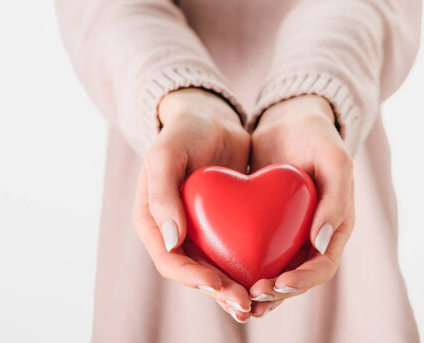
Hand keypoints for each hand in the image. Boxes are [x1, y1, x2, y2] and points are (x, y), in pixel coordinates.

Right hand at [132, 87, 253, 322]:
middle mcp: (174, 232)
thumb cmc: (183, 132)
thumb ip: (162, 194)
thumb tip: (172, 241)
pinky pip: (234, 252)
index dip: (193, 278)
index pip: (169, 261)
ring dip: (235, 289)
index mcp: (153, 221)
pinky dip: (248, 268)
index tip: (219, 284)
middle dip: (219, 292)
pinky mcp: (223, 226)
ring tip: (259, 303)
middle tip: (245, 304)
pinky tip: (270, 278)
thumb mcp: (165, 155)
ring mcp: (199, 231)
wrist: (212, 118)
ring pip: (215, 269)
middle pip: (194, 273)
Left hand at [247, 94, 355, 317]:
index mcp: (335, 226)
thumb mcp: (335, 160)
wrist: (288, 118)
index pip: (322, 265)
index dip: (302, 281)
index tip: (277, 284)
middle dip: (276, 293)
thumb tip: (320, 243)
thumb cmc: (317, 136)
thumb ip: (336, 199)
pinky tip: (222, 274)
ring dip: (258, 289)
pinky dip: (243, 267)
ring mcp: (289, 232)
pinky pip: (255, 252)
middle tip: (250, 299)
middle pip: (297, 277)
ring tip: (236, 300)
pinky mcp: (265, 225)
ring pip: (275, 271)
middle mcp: (313, 236)